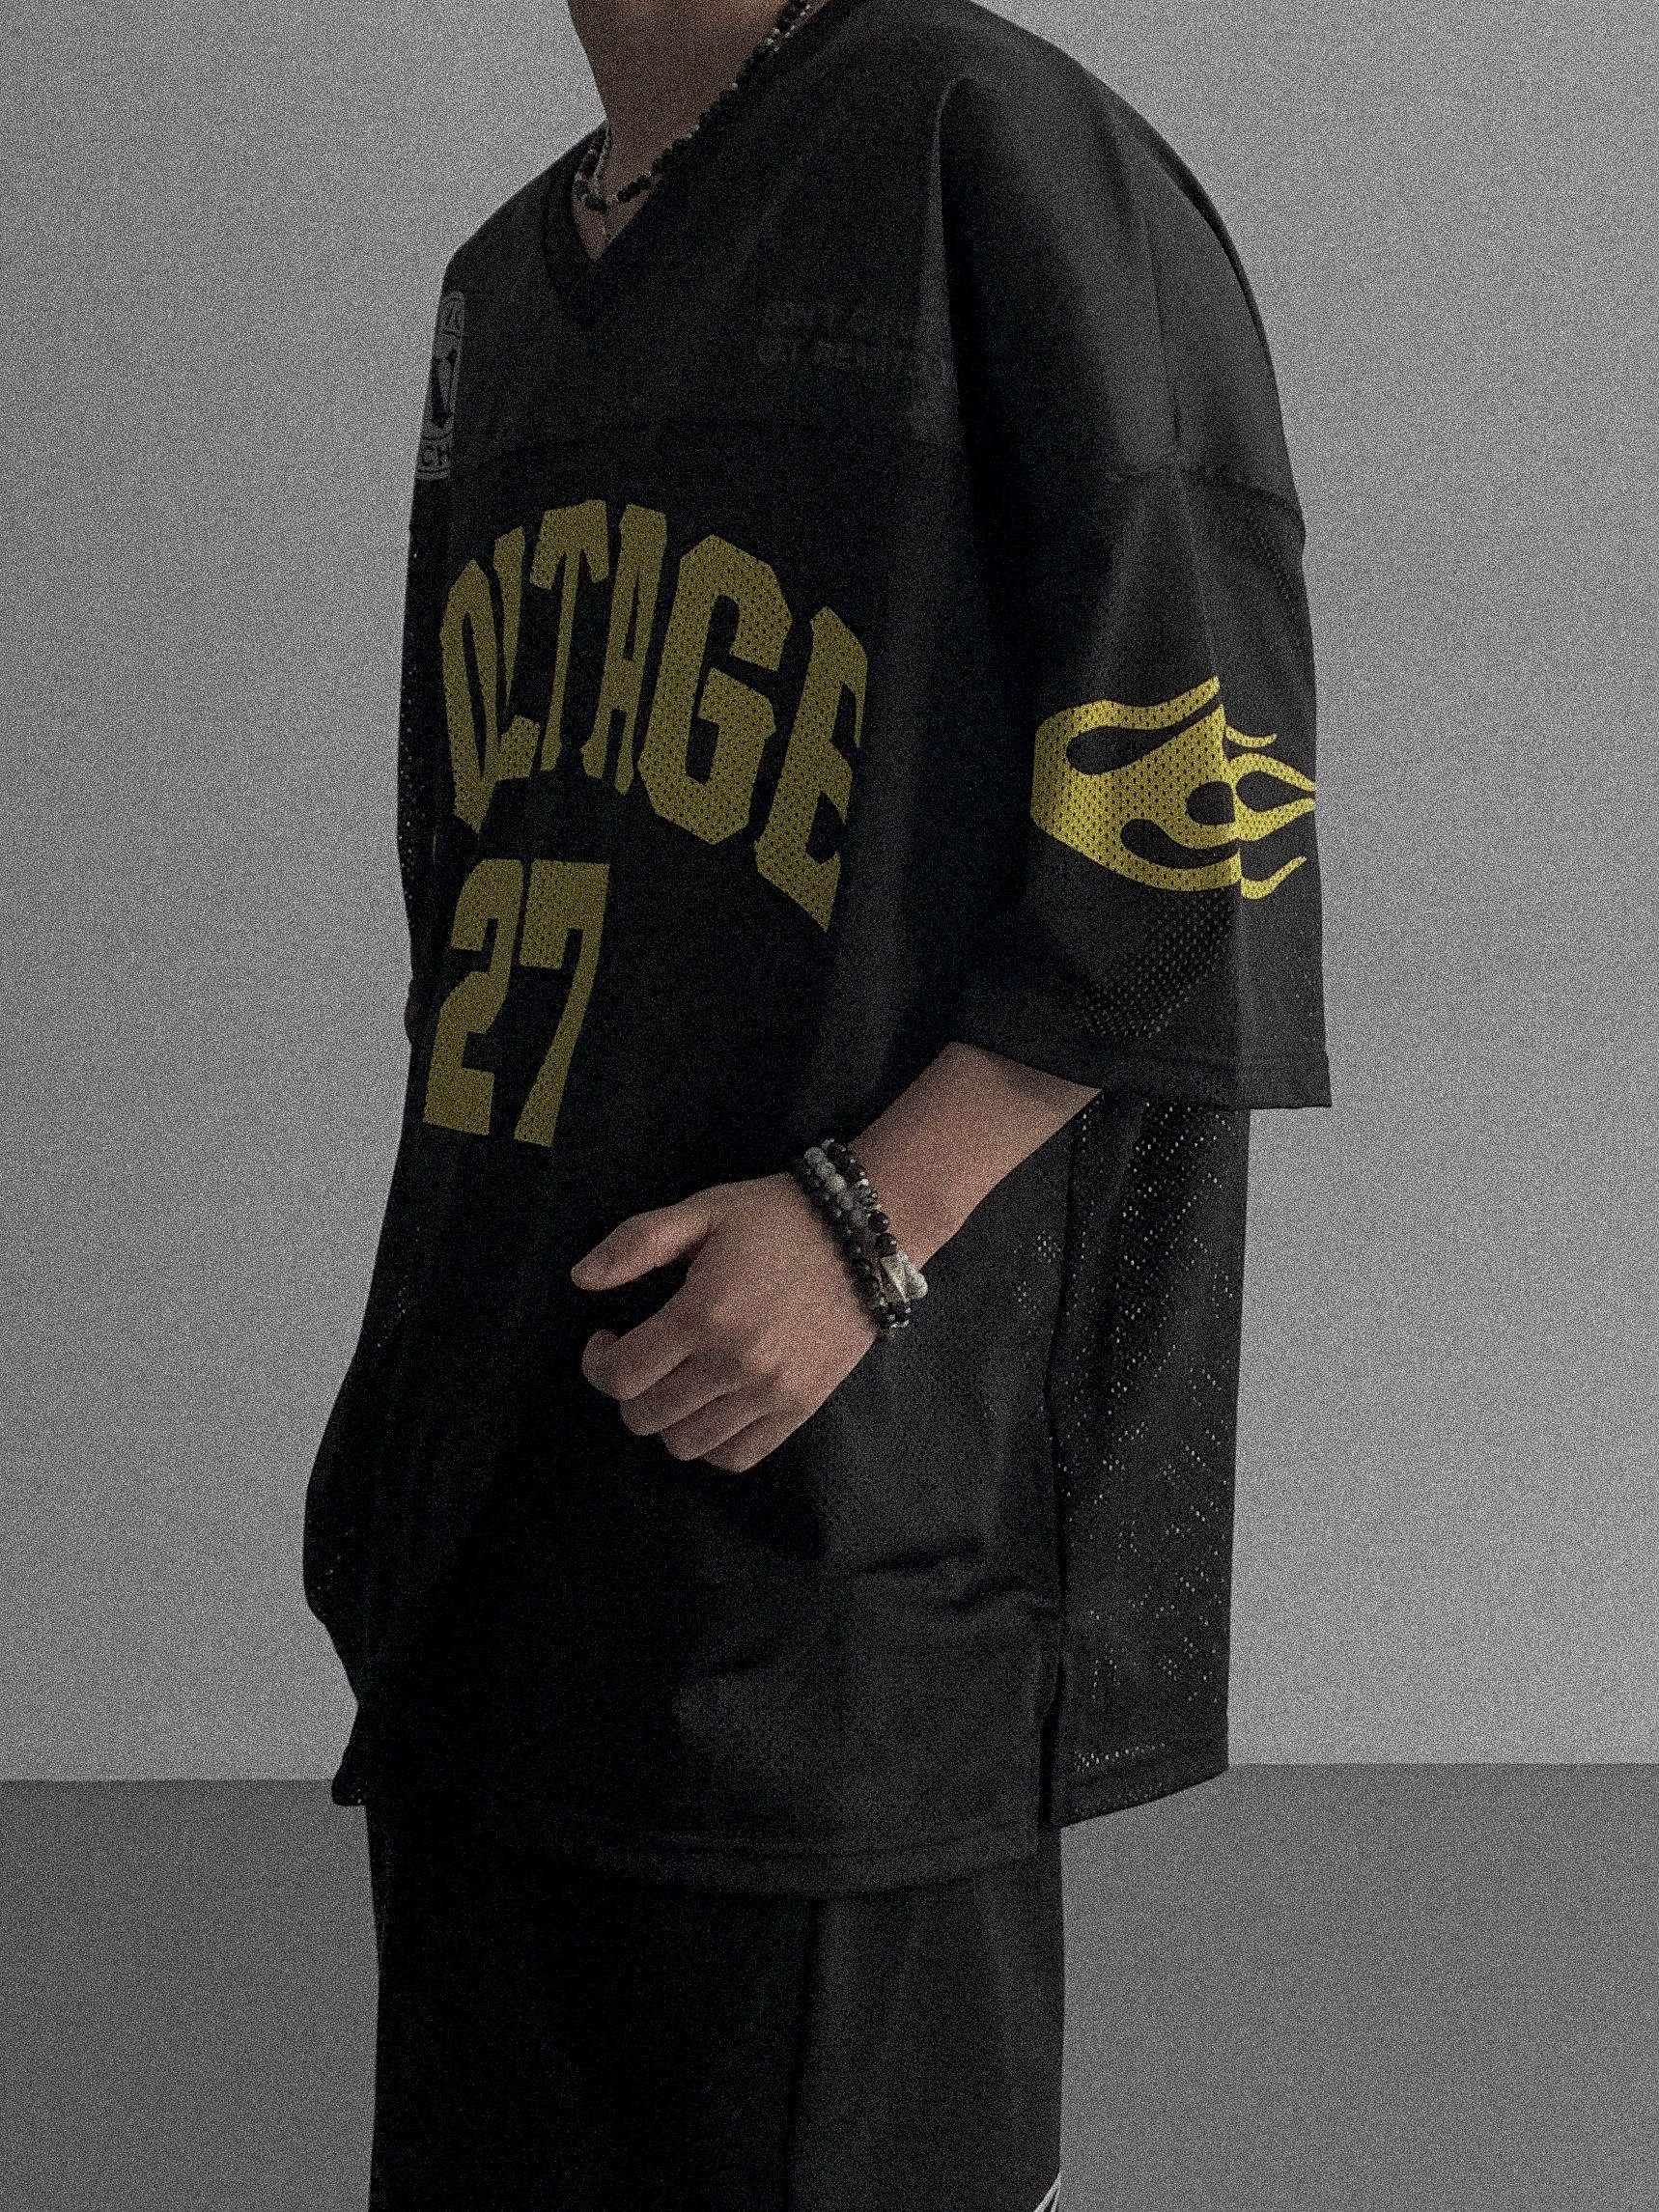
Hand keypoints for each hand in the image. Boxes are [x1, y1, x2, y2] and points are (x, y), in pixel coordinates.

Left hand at [568, 1171, 882, 1472]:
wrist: (866, 1233)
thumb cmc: (776, 1216)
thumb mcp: (702, 1210)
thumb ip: (635, 1243)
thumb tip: (581, 1279)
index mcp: (703, 1313)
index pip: (620, 1376)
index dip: (596, 1363)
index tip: (606, 1339)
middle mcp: (736, 1362)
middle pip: (645, 1417)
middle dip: (628, 1391)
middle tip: (641, 1358)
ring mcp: (772, 1392)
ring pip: (686, 1444)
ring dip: (667, 1418)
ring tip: (676, 1382)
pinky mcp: (800, 1407)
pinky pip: (737, 1456)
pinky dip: (711, 1442)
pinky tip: (709, 1406)